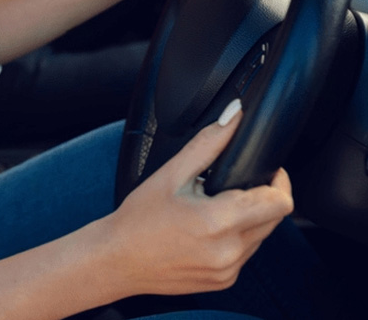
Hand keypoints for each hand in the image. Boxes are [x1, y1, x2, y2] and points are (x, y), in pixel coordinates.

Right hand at [101, 101, 292, 297]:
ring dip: (249, 220)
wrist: (117, 260)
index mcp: (218, 221)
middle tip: (229, 187)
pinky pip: (245, 254)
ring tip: (212, 209)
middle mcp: (229, 251)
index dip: (279, 181)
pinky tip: (206, 231)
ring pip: (261, 237)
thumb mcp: (170, 174)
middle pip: (275, 219)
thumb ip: (207, 143)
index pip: (280, 202)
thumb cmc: (138, 218)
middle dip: (261, 198)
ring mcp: (228, 270)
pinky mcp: (224, 281)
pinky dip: (235, 239)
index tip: (267, 171)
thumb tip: (232, 117)